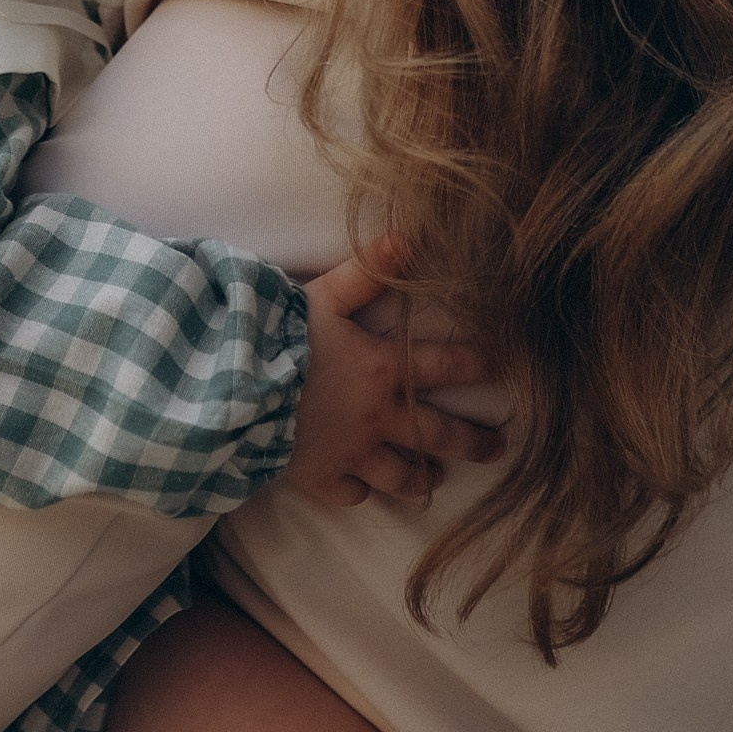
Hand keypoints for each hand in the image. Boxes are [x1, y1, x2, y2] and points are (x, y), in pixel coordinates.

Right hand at [287, 243, 504, 509]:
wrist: (231, 390)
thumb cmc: (276, 337)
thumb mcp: (323, 295)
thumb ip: (368, 270)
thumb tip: (410, 236)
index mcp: (384, 369)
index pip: (447, 366)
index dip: (477, 365)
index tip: (501, 367)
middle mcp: (378, 417)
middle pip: (439, 435)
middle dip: (474, 442)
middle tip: (497, 448)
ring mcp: (351, 453)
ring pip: (400, 476)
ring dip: (421, 477)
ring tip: (435, 478)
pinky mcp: (321, 478)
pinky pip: (352, 494)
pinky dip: (361, 492)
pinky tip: (365, 489)